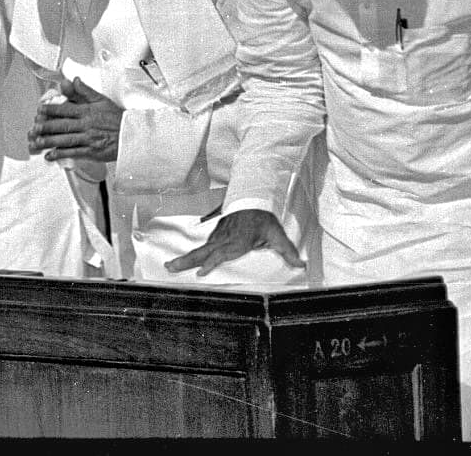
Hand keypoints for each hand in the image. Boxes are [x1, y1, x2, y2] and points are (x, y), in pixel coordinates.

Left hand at [28, 77, 122, 161]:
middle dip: (46, 126)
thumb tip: (72, 81)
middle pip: (62, 125)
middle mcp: (86, 124)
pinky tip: (50, 155)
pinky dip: (60, 154)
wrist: (130, 135)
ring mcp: (88, 138)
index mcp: (87, 111)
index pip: (66, 109)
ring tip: (37, 142)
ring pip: (65, 139)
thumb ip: (84, 91)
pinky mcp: (91, 151)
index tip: (40, 110)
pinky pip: (73, 152)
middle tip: (34, 127)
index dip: (51, 109)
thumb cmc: (116, 118)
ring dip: (50, 141)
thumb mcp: (101, 100)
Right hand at [165, 209, 305, 276]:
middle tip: (169, 267)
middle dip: (186, 261)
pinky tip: (185, 260)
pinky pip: (204, 246)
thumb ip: (287, 251)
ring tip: (170, 265)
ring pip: (200, 250)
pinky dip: (193, 254)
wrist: (253, 198)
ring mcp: (218, 236)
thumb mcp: (277, 234)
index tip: (199, 272)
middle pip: (202, 252)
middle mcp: (224, 239)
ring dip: (184, 258)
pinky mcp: (217, 234)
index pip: (221, 253)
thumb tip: (301, 265)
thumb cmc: (264, 218)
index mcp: (237, 241)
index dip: (211, 262)